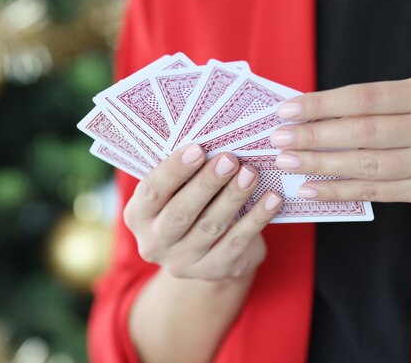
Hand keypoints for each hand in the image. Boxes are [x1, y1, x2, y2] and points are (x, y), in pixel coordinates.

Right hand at [123, 144, 281, 280]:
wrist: (206, 253)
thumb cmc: (189, 204)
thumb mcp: (176, 191)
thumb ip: (183, 172)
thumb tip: (211, 139)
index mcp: (138, 216)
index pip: (152, 191)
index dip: (174, 170)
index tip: (198, 149)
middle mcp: (154, 243)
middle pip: (181, 212)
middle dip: (207, 183)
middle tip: (229, 159)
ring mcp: (183, 262)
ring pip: (211, 226)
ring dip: (233, 197)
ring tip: (251, 174)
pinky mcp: (213, 271)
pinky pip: (237, 243)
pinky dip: (257, 219)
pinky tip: (271, 199)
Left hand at [270, 78, 410, 221]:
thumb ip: (377, 105)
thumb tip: (316, 113)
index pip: (364, 97)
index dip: (322, 104)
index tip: (288, 110)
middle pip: (361, 132)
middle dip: (313, 135)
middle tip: (278, 139)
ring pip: (365, 164)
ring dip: (319, 164)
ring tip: (287, 162)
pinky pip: (374, 191)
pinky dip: (338, 191)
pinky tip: (310, 188)